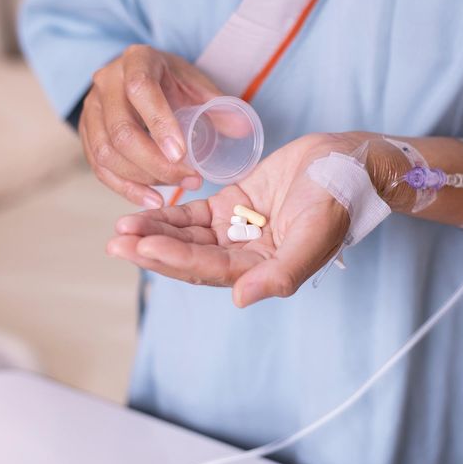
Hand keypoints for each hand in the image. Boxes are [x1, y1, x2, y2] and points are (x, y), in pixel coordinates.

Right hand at [80, 44, 222, 207]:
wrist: (139, 78)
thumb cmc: (172, 82)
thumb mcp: (197, 85)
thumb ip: (220, 106)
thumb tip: (244, 131)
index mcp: (136, 60)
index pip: (140, 89)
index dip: (159, 123)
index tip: (182, 154)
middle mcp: (105, 82)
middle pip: (121, 130)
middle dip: (156, 163)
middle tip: (190, 179)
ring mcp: (91, 109)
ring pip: (106, 153)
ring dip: (143, 178)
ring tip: (176, 188)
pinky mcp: (87, 135)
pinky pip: (99, 168)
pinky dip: (125, 188)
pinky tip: (151, 199)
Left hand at [107, 133, 377, 306]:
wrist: (345, 162)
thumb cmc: (337, 200)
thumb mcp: (314, 237)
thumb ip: (281, 272)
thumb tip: (241, 300)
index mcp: (262, 270)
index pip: (210, 270)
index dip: (175, 259)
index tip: (144, 246)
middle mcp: (244, 256)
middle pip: (189, 257)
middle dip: (152, 251)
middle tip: (117, 243)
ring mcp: (235, 230)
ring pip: (186, 237)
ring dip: (154, 233)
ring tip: (122, 227)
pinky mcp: (231, 205)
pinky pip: (193, 214)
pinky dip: (168, 215)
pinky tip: (142, 213)